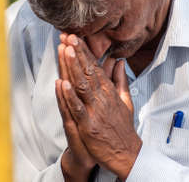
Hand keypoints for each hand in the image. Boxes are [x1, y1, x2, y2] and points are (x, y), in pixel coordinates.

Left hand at [61, 34, 141, 180]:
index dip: (84, 52)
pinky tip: (62, 83)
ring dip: (72, 67)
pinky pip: (77, 108)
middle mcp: (102, 98)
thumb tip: (119, 61)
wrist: (126, 153)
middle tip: (67, 36)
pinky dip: (70, 96)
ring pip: (82, 85)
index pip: (95, 67)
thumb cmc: (123, 127)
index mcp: (109, 91)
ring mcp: (95, 111)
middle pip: (87, 71)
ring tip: (65, 50)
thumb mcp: (125, 100)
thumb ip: (120, 79)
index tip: (75, 38)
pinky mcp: (88, 125)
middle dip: (76, 53)